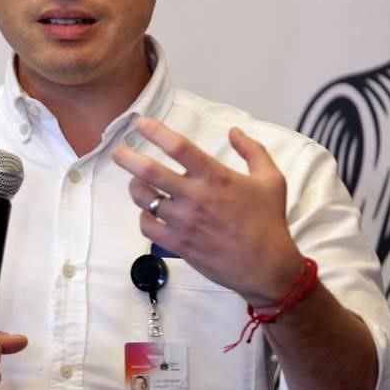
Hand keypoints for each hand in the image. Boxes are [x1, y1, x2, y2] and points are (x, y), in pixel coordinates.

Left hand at [111, 116, 303, 305]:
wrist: (267, 267)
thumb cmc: (270, 221)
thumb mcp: (272, 179)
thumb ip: (252, 150)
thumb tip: (234, 131)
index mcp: (216, 177)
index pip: (178, 147)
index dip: (155, 131)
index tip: (140, 123)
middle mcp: (195, 197)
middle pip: (149, 172)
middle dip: (127, 157)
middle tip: (118, 150)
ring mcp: (184, 222)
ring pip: (144, 199)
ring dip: (135, 187)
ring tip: (136, 182)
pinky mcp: (178, 244)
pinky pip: (148, 226)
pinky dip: (144, 216)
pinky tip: (149, 212)